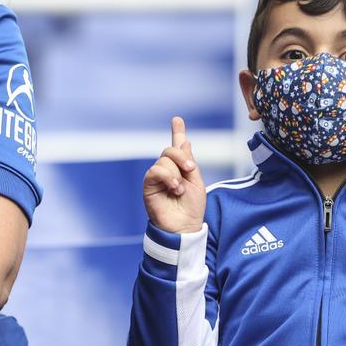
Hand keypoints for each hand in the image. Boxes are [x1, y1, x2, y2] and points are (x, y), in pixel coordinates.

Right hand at [142, 117, 205, 233]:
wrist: (183, 226)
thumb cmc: (192, 208)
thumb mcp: (196, 181)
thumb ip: (189, 162)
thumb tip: (185, 142)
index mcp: (181, 168)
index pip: (178, 147)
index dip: (177, 132)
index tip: (177, 119)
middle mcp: (167, 170)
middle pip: (170, 150)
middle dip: (182, 157)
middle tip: (190, 170)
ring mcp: (157, 177)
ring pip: (164, 159)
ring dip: (176, 173)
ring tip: (180, 189)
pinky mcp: (149, 185)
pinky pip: (155, 170)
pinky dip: (168, 177)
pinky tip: (174, 188)